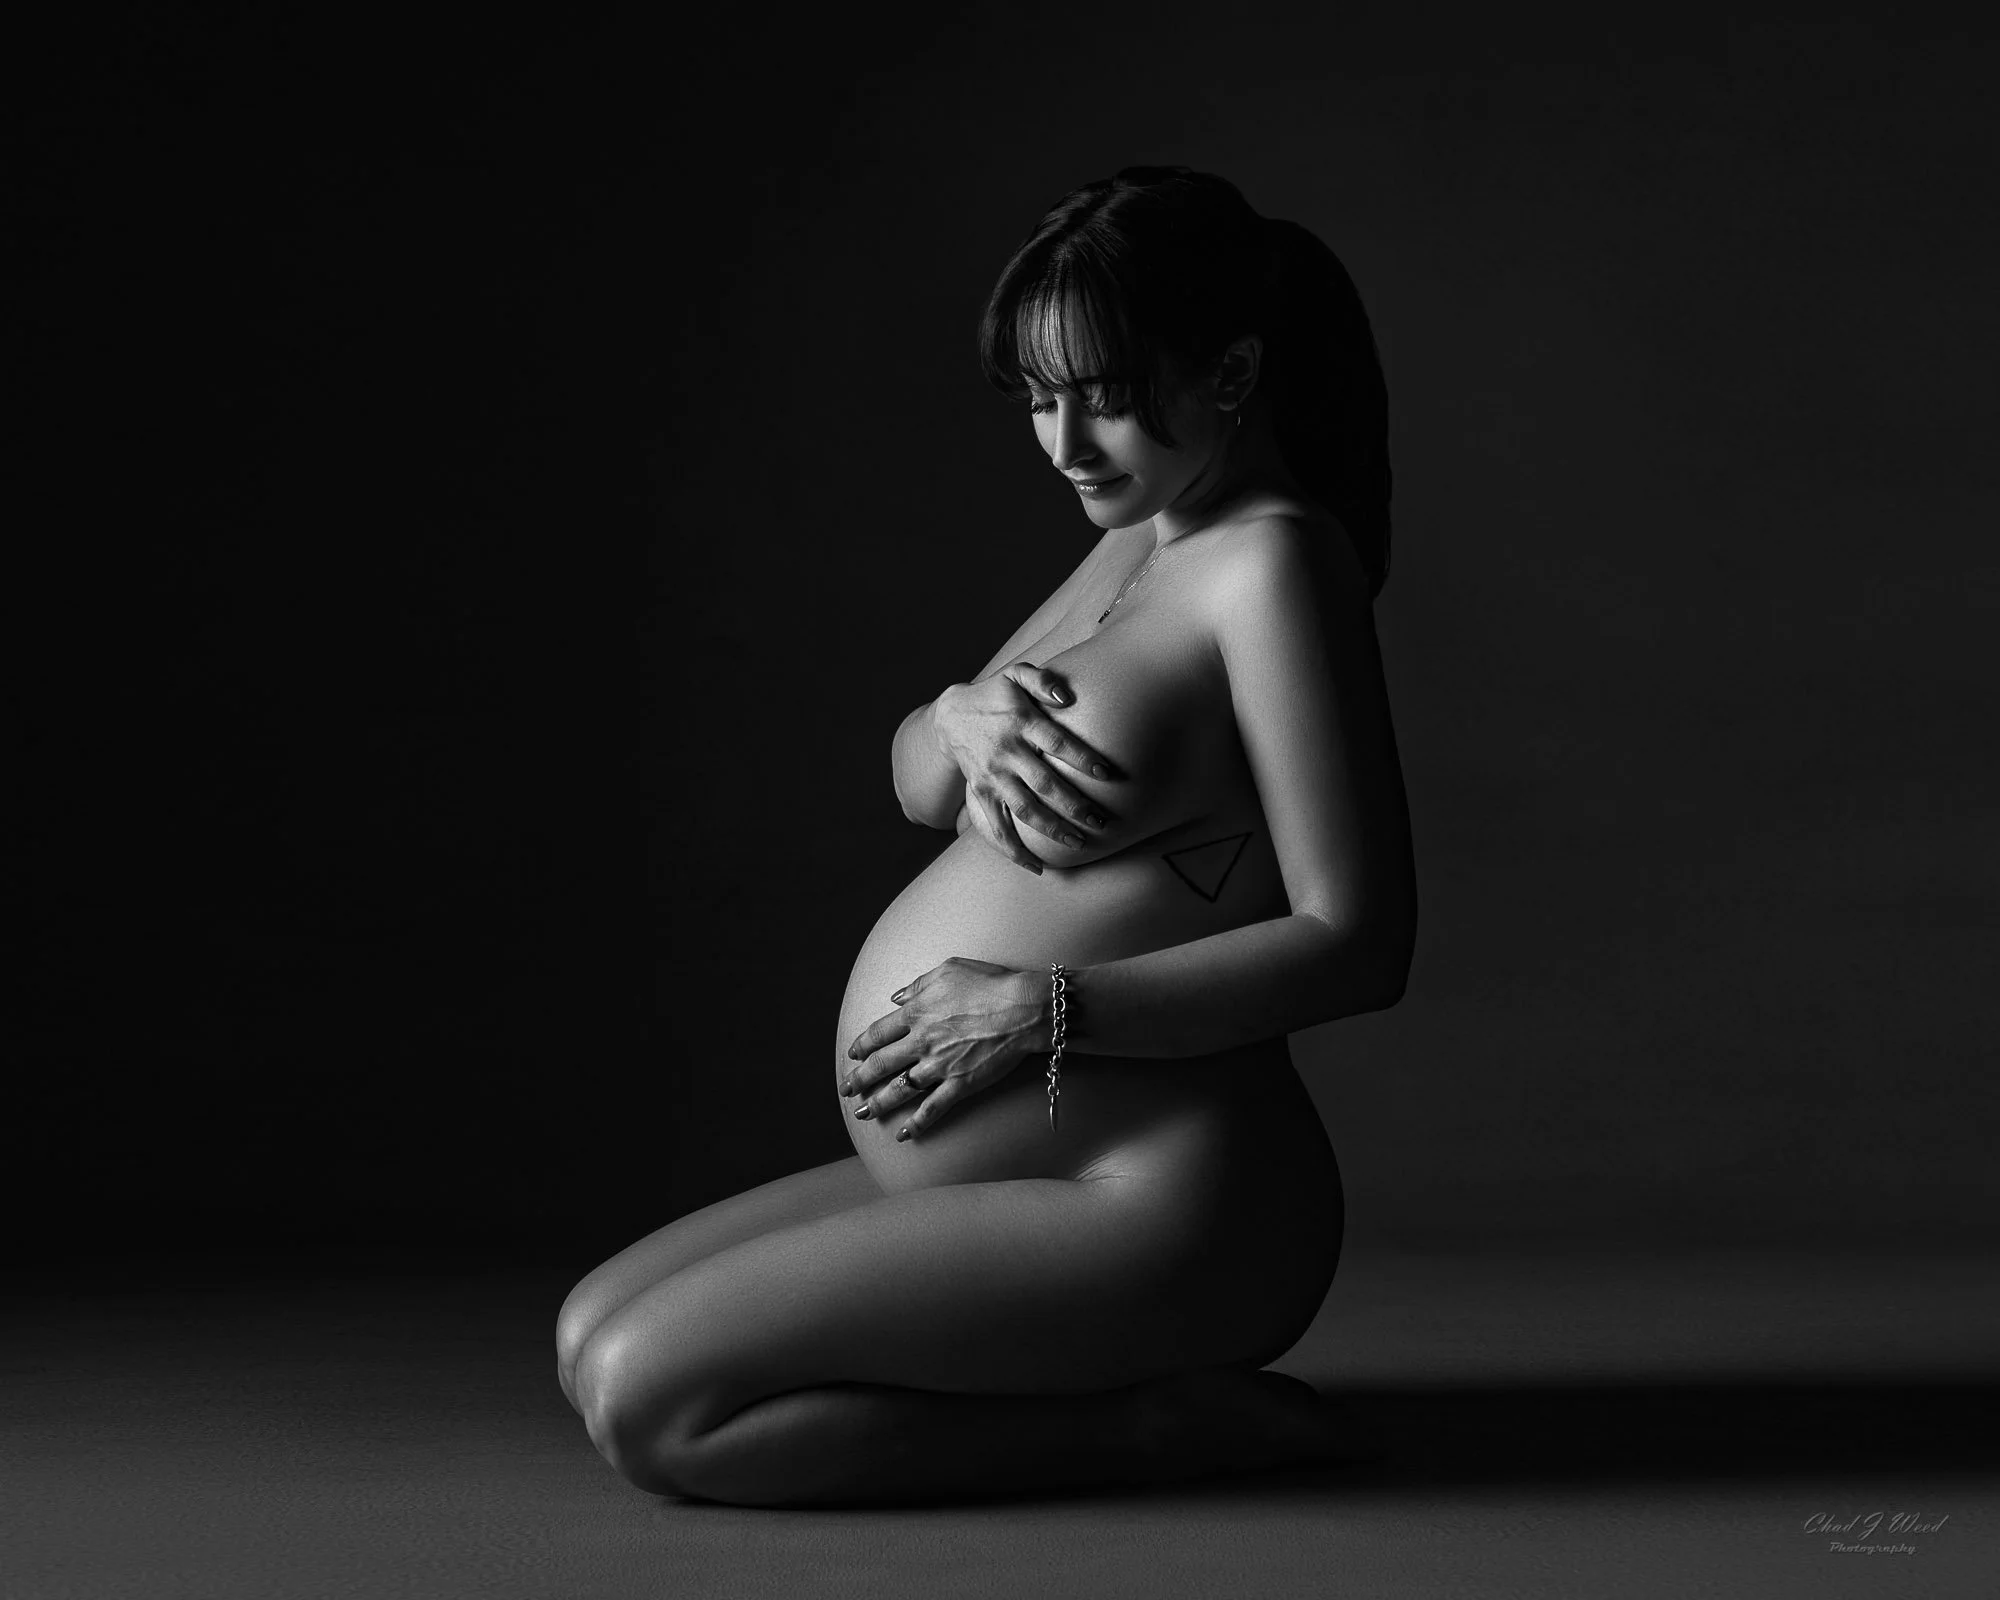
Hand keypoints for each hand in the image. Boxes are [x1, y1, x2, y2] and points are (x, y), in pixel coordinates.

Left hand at [841, 958, 1047, 1137]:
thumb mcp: (949, 970)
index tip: (853, 1055)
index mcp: (916, 1012)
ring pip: (899, 1089)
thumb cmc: (990, 983)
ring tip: (863, 1114)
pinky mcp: (960, 1084)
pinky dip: (917, 1123)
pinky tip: (903, 1134)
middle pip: (881, 1064)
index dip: (862, 1046)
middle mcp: (921, 1041)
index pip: (878, 1032)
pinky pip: (933, 1109)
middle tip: (846, 1090)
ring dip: (878, 1104)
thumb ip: (917, 985)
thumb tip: (895, 997)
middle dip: (859, 1079)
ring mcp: (939, 1065)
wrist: (1023, 1008)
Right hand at [931, 663, 1122, 873]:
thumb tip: (1066, 697)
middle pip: (1045, 784)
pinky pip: (996, 827)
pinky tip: (1035, 866)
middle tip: (1102, 821)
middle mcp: (1007, 752)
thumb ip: (1042, 681)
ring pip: (1025, 810)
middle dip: (1075, 806)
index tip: (1105, 773)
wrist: (950, 717)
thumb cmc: (995, 695)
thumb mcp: (1016, 675)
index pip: (1056, 743)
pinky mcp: (982, 793)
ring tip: (1079, 843)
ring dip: (1052, 830)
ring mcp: (993, 776)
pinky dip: (1013, 850)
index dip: (1081, 758)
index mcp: (1020, 722)